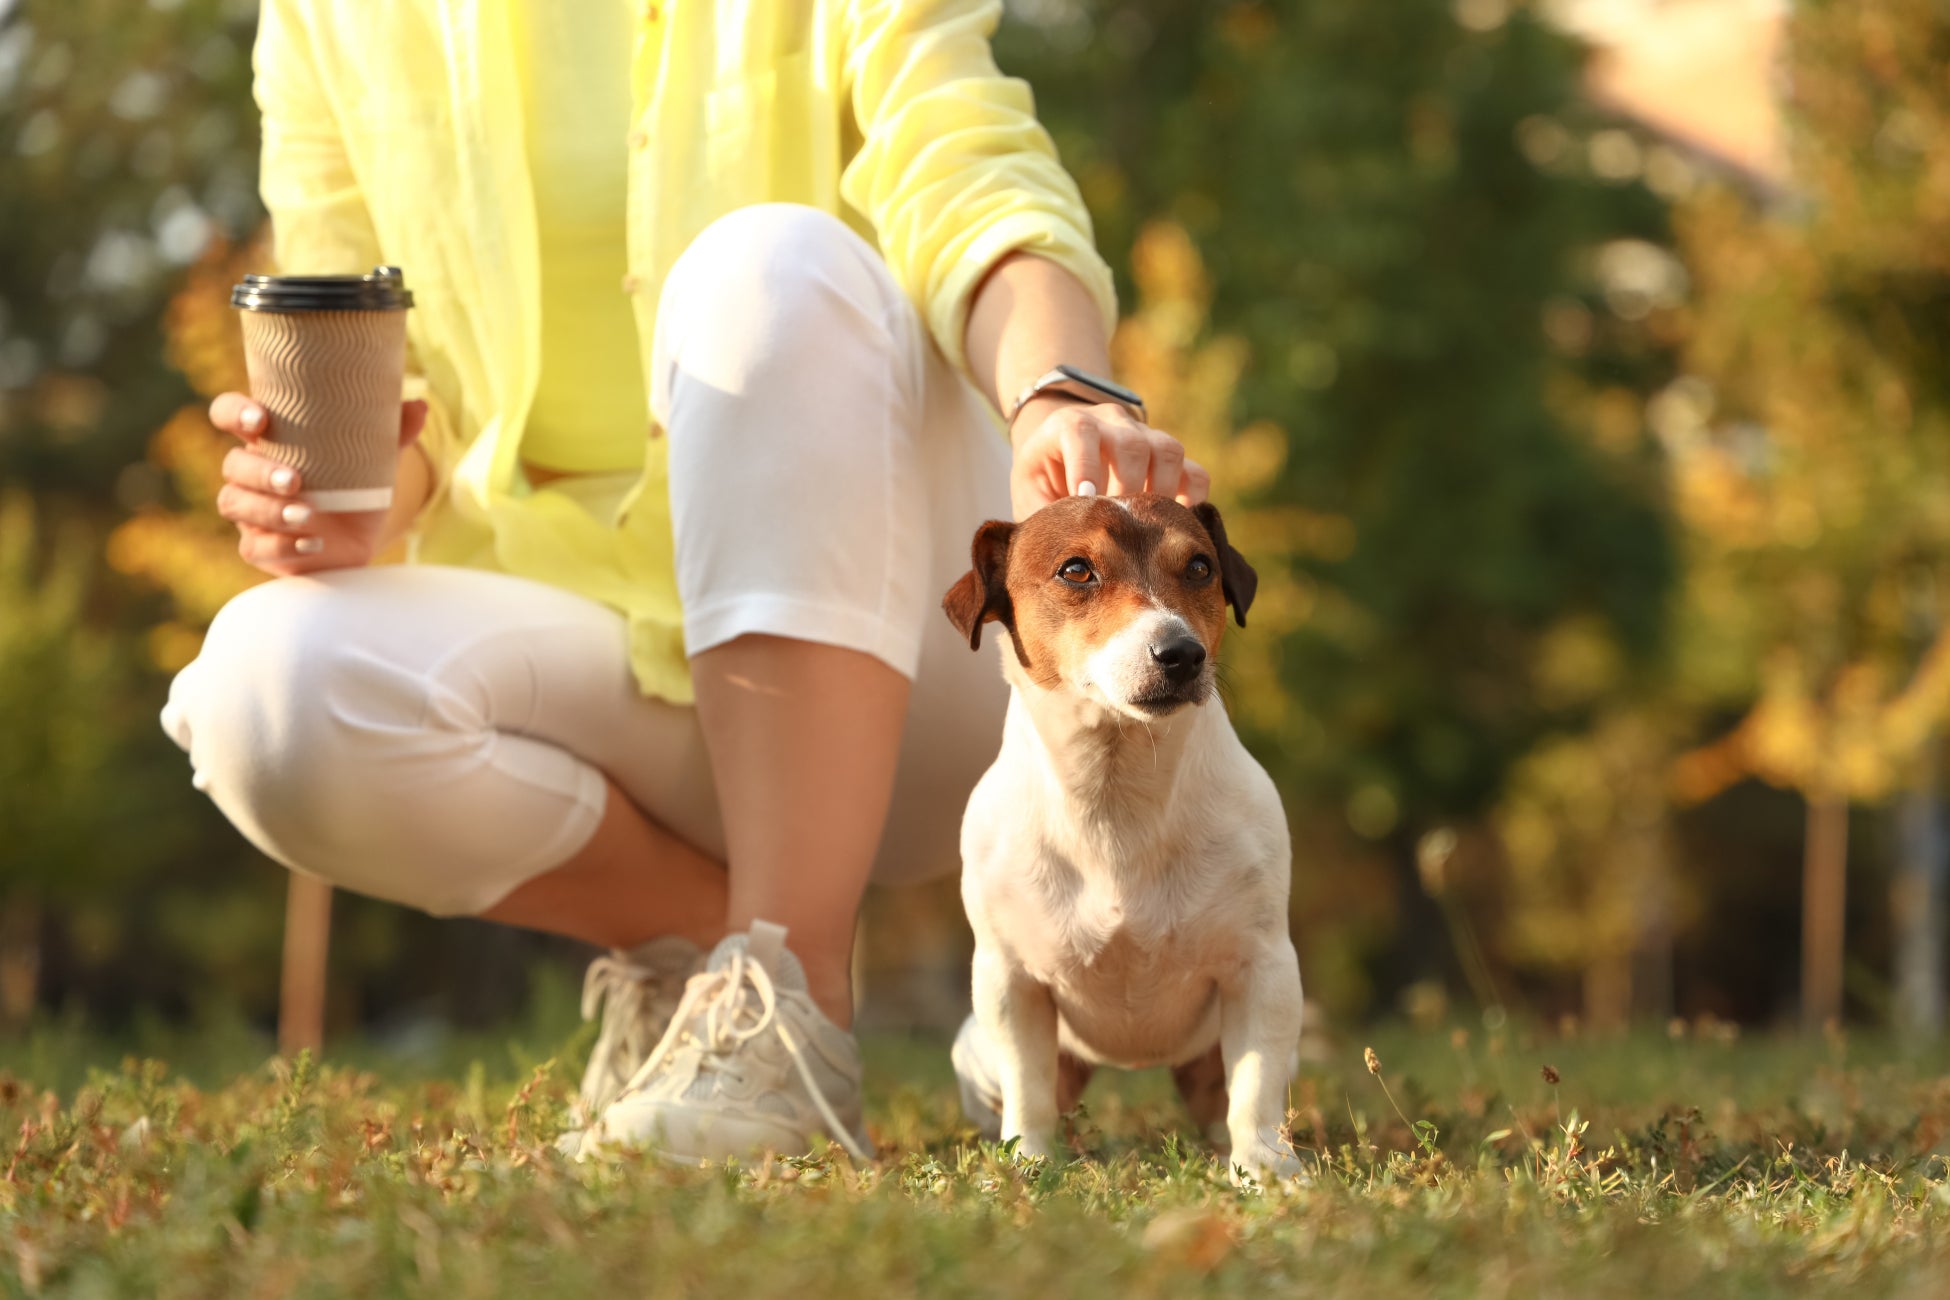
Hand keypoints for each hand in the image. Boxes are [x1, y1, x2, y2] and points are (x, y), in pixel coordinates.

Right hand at [209, 391, 427, 576]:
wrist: (357, 541)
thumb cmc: (354, 487)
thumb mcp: (372, 459)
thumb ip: (391, 433)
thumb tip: (421, 406)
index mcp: (268, 440)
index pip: (229, 414)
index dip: (234, 412)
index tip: (260, 419)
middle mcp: (249, 473)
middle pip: (233, 465)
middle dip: (260, 472)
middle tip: (295, 480)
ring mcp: (249, 511)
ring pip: (235, 504)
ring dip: (269, 510)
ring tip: (307, 515)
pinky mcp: (258, 546)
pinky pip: (255, 547)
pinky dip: (282, 546)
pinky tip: (311, 544)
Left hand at [1008, 396, 1208, 520]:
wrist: (1062, 452)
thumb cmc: (1043, 480)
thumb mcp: (1030, 492)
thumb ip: (1039, 514)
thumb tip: (1053, 554)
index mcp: (1069, 425)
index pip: (1080, 433)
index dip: (1086, 465)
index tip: (1088, 500)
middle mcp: (1110, 422)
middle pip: (1132, 444)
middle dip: (1128, 488)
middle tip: (1118, 526)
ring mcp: (1145, 435)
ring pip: (1168, 451)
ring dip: (1162, 493)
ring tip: (1146, 527)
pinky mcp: (1168, 458)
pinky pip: (1195, 473)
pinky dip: (1192, 500)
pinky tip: (1174, 525)